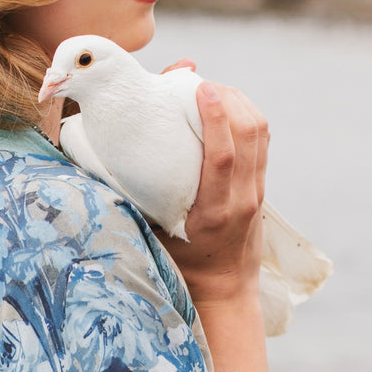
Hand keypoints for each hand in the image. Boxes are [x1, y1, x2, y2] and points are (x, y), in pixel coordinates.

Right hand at [157, 82, 269, 310]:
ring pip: (259, 131)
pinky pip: (261, 140)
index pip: (224, 155)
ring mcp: (256, 193)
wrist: (224, 288)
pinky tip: (225, 107)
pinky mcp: (261, 187)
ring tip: (212, 89)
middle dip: (228, 97)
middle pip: (249, 133)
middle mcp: (241, 200)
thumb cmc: (180, 264)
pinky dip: (245, 115)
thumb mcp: (154, 236)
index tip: (200, 86)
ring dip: (239, 101)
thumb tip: (109, 157)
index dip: (216, 115)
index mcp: (214, 212)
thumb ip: (137, 200)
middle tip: (200, 82)